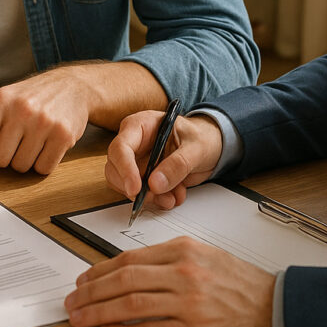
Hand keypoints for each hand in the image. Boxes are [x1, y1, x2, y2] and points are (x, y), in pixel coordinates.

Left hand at [0, 70, 90, 191]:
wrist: (71, 86)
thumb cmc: (27, 97)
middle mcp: (20, 110)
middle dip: (5, 154)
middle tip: (17, 136)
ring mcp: (43, 122)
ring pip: (21, 167)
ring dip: (24, 158)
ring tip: (33, 136)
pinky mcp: (63, 134)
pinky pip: (43, 168)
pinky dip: (43, 162)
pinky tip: (47, 142)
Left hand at [64, 237, 274, 326]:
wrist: (274, 308)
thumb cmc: (238, 284)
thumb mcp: (203, 256)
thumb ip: (167, 260)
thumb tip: (125, 272)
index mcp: (183, 250)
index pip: (129, 259)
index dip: (100, 271)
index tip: (82, 280)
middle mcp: (183, 274)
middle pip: (123, 281)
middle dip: (91, 292)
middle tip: (72, 301)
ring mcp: (187, 304)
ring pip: (130, 306)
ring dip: (98, 313)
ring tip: (80, 318)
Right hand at [106, 111, 222, 210]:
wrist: (211, 146)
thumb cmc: (202, 136)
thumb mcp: (196, 147)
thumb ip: (177, 164)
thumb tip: (155, 183)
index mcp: (141, 126)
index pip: (121, 147)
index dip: (124, 169)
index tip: (135, 188)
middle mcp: (135, 144)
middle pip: (115, 169)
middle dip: (135, 188)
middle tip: (156, 197)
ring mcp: (138, 162)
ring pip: (125, 185)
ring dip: (147, 198)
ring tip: (171, 198)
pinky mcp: (144, 178)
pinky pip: (140, 194)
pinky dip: (157, 200)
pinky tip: (175, 195)